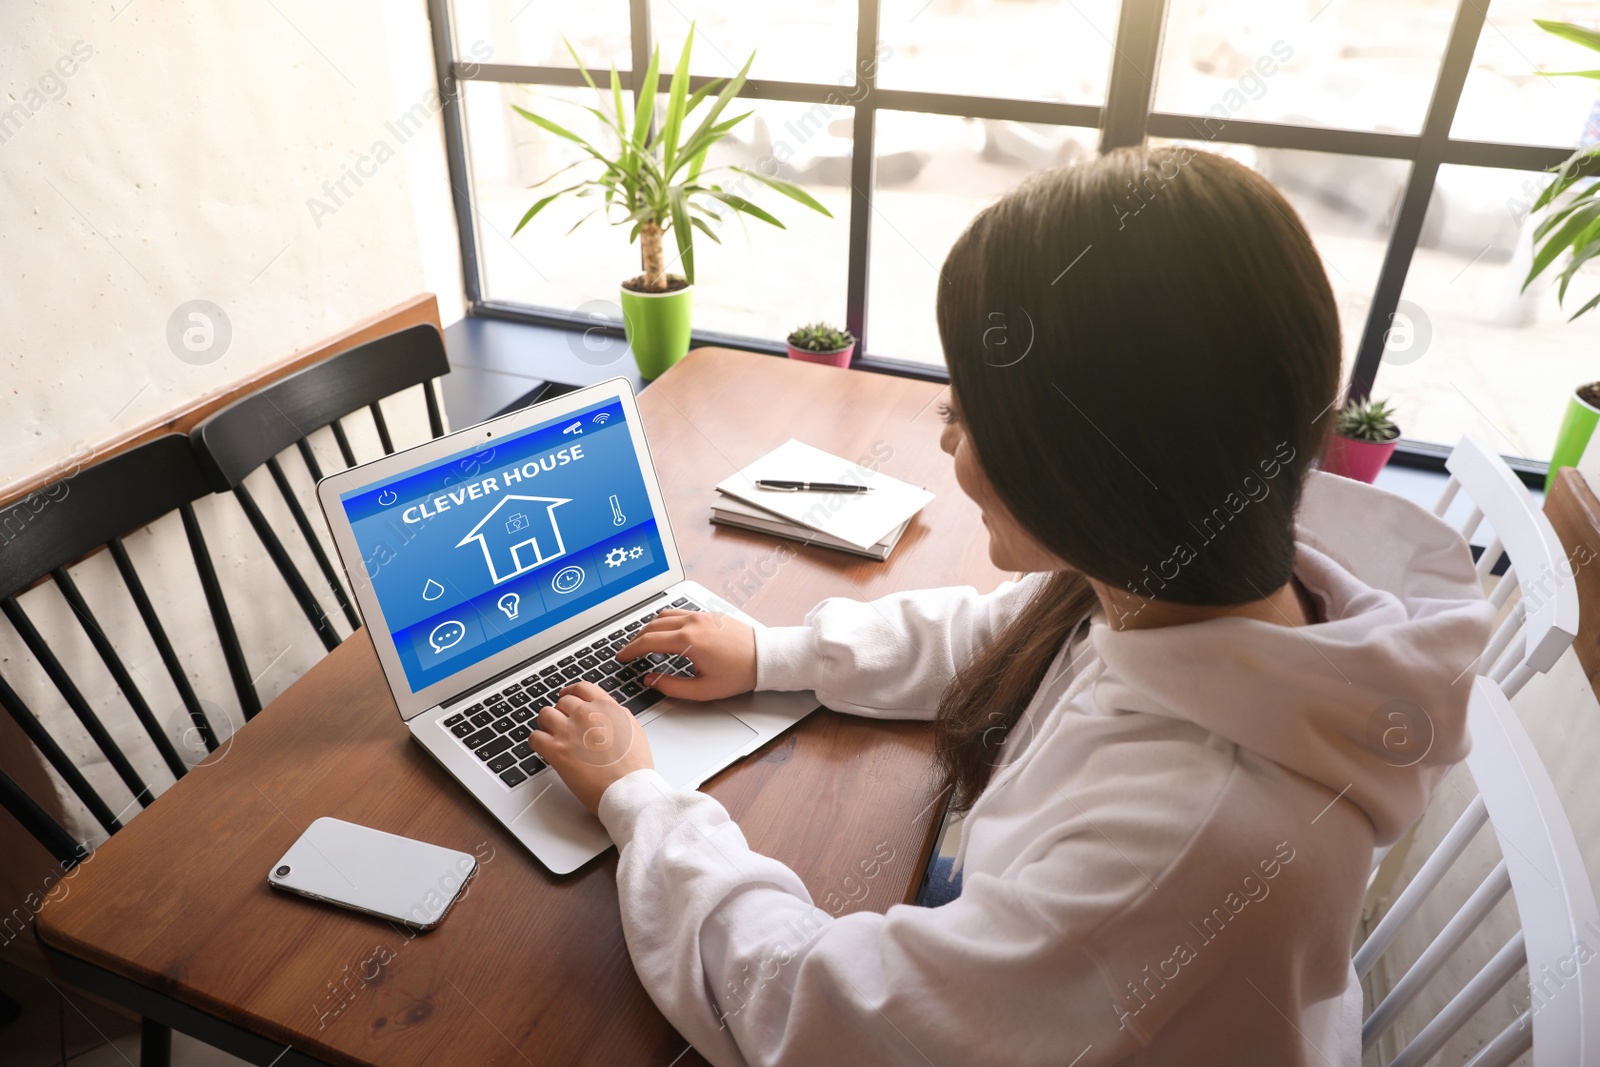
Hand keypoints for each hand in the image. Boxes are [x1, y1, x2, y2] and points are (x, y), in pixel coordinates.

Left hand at [526, 682, 652, 813]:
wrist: (626, 789)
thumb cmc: (633, 768)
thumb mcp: (634, 730)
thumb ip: (617, 716)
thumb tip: (607, 713)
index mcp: (606, 708)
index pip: (582, 688)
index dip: (571, 692)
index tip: (566, 696)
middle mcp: (586, 714)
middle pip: (562, 702)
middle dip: (561, 713)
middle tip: (561, 724)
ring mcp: (569, 731)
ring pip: (545, 715)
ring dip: (547, 724)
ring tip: (550, 735)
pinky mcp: (556, 750)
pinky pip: (535, 737)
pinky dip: (536, 742)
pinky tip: (543, 748)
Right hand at [618, 609, 756, 700]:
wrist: (766, 657)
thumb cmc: (739, 673)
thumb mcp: (703, 690)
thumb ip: (671, 687)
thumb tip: (651, 680)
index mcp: (688, 640)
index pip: (648, 642)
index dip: (630, 650)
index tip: (620, 657)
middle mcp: (692, 623)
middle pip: (652, 626)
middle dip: (635, 639)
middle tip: (628, 651)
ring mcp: (701, 615)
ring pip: (664, 615)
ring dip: (650, 627)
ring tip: (644, 641)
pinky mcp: (709, 614)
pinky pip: (679, 612)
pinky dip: (665, 621)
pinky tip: (666, 632)